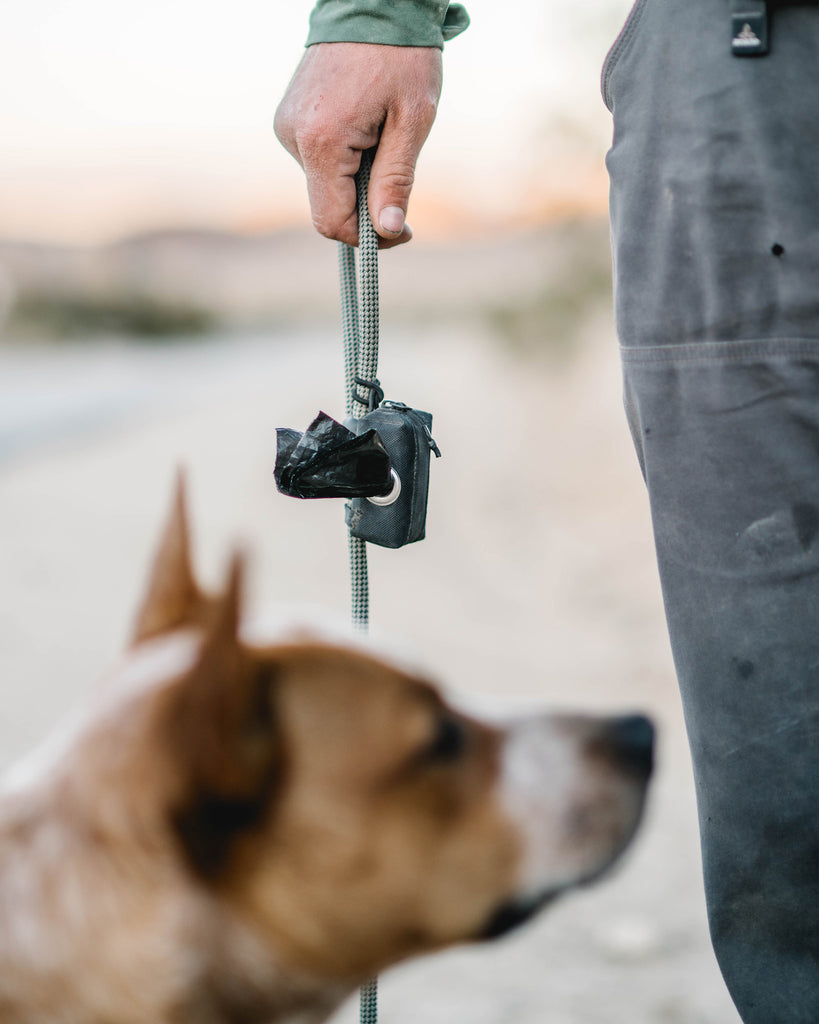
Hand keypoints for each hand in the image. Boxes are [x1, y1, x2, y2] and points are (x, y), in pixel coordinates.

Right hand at [275, 43, 442, 247]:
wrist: (373, 2)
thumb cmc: (401, 56)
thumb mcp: (413, 121)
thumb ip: (396, 180)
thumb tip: (387, 230)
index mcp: (322, 142)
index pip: (333, 222)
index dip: (368, 237)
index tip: (400, 230)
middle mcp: (293, 137)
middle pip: (329, 206)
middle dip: (366, 204)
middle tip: (397, 174)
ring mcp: (287, 127)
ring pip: (325, 185)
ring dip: (356, 179)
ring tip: (380, 135)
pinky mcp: (288, 119)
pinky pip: (319, 161)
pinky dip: (344, 160)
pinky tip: (364, 127)